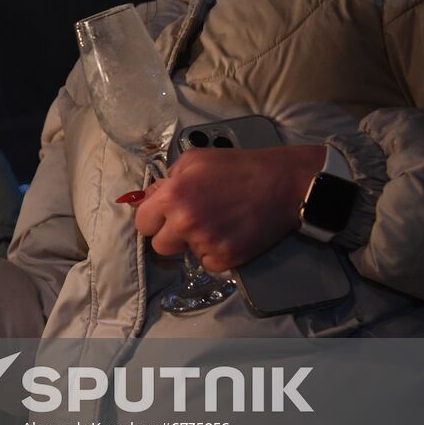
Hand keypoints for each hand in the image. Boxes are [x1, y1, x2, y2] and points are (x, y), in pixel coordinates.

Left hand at [131, 145, 324, 271]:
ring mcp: (206, 243)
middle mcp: (185, 222)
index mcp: (173, 196)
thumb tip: (148, 198)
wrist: (280, 184)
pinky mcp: (226, 258)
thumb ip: (167, 180)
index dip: (153, 219)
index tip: (164, 216)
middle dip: (171, 235)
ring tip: (216, 223)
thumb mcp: (194, 161)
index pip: (143, 222)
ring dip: (194, 243)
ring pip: (185, 254)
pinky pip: (207, 264)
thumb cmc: (236, 167)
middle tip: (190, 221)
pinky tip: (228, 234)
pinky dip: (214, 253)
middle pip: (159, 246)